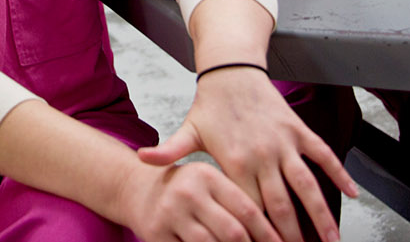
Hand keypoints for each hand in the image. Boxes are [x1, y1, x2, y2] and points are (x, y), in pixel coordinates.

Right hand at [117, 159, 278, 241]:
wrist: (134, 187)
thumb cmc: (184, 188)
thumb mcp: (207, 182)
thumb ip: (235, 201)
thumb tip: (274, 233)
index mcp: (206, 175)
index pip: (247, 209)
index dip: (269, 234)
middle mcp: (188, 192)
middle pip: (233, 232)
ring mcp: (170, 214)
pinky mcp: (156, 234)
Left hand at [138, 66, 357, 241]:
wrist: (232, 70)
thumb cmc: (209, 105)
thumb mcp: (188, 129)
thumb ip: (170, 150)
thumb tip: (141, 159)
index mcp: (235, 161)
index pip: (249, 209)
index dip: (258, 235)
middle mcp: (262, 154)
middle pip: (280, 205)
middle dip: (291, 236)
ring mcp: (283, 142)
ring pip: (307, 185)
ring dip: (321, 215)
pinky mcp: (299, 130)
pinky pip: (323, 155)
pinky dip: (340, 174)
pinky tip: (353, 195)